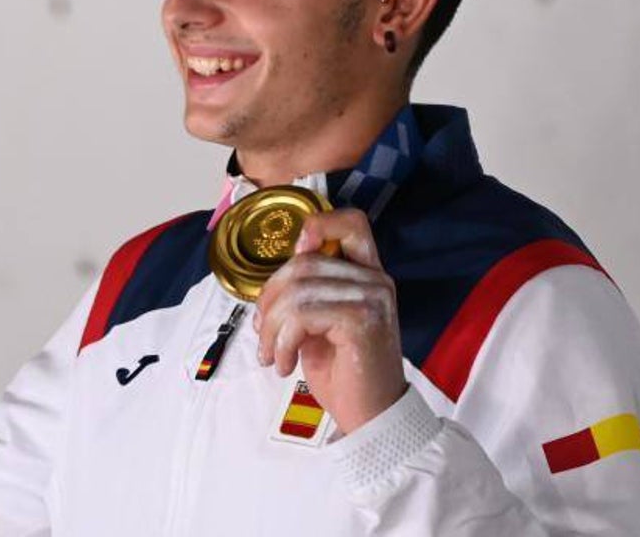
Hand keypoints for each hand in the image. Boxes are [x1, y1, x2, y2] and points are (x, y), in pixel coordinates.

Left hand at [253, 208, 405, 434]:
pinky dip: (282, 341)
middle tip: (263, 333)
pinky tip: (284, 364)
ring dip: (272, 327)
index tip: (294, 255)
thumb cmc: (342, 371)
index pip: (352, 222)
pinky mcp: (363, 320)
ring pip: (297, 291)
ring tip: (271, 355)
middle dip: (269, 298)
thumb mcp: (318, 323)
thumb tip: (269, 281)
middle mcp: (376, 280)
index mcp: (367, 274)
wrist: (370, 416)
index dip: (318, 224)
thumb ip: (305, 292)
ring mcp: (373, 298)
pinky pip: (302, 315)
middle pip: (304, 263)